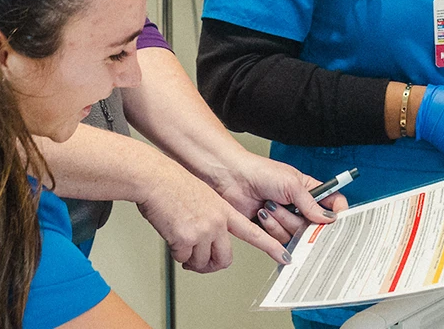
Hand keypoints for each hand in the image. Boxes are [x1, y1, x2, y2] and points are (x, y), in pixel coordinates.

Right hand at [136, 157, 301, 271]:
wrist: (158, 180)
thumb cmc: (175, 186)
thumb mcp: (205, 197)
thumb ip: (213, 217)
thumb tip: (209, 238)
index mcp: (225, 210)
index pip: (254, 232)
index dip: (271, 246)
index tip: (284, 256)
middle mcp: (218, 221)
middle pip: (224, 258)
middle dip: (211, 263)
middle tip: (199, 259)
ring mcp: (204, 231)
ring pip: (201, 262)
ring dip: (191, 258)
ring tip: (182, 240)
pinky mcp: (187, 239)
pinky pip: (184, 259)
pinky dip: (177, 253)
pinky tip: (173, 236)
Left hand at [210, 150, 345, 245]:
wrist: (233, 179)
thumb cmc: (261, 172)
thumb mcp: (291, 183)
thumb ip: (311, 203)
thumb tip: (328, 218)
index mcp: (310, 190)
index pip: (332, 204)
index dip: (337, 213)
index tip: (337, 219)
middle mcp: (300, 207)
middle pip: (314, 226)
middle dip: (300, 218)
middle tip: (291, 208)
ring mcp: (286, 219)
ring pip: (295, 234)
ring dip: (281, 220)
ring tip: (269, 205)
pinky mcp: (272, 231)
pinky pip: (279, 240)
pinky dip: (271, 228)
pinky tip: (264, 216)